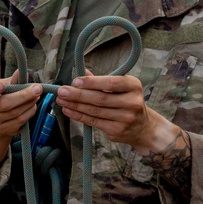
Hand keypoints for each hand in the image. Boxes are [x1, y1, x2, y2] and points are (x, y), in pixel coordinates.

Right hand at [0, 70, 42, 140]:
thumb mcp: (1, 83)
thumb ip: (11, 80)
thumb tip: (20, 73)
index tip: (2, 85)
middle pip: (3, 104)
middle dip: (23, 96)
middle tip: (37, 88)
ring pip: (14, 113)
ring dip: (29, 103)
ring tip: (37, 93)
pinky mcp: (5, 129)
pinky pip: (20, 120)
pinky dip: (29, 111)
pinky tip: (33, 104)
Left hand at [56, 71, 177, 153]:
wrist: (142, 127)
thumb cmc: (126, 100)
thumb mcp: (121, 87)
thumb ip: (102, 80)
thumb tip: (83, 73)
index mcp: (133, 86)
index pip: (111, 83)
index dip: (92, 82)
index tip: (75, 81)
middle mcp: (132, 102)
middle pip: (100, 98)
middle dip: (78, 95)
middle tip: (61, 91)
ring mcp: (125, 118)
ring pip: (94, 111)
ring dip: (74, 105)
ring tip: (60, 100)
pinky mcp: (117, 130)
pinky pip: (93, 121)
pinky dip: (78, 115)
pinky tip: (68, 110)